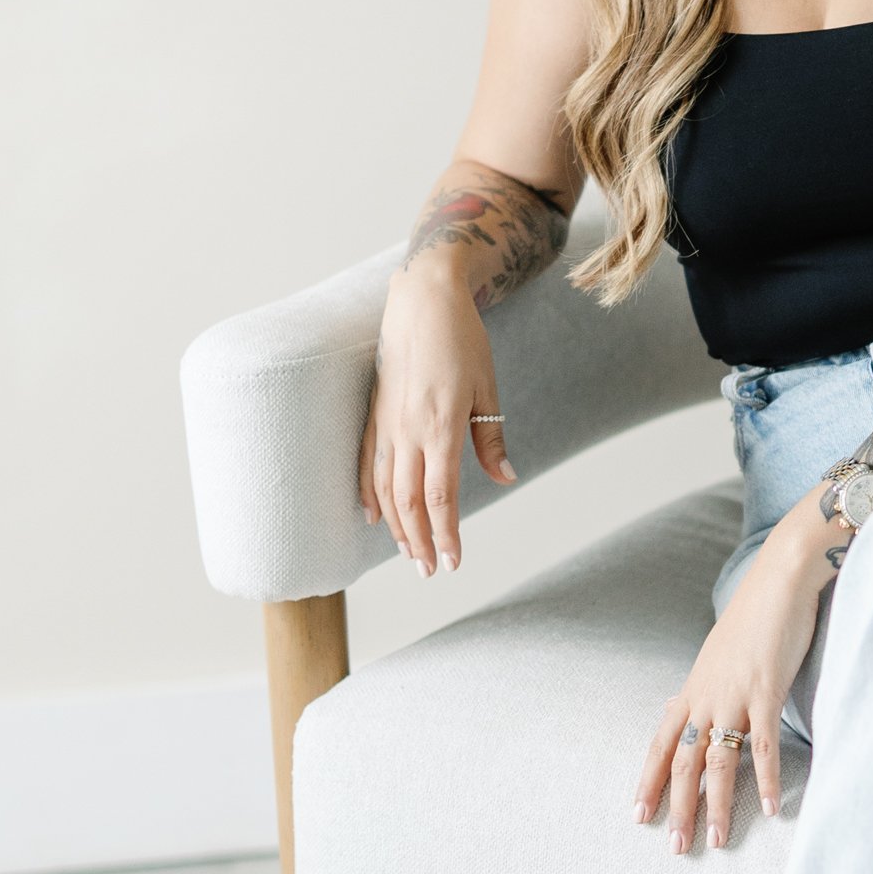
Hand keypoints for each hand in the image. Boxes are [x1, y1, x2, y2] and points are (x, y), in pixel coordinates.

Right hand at [360, 263, 515, 574]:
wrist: (422, 301)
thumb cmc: (462, 341)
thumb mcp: (487, 389)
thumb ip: (491, 439)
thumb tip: (505, 479)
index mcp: (441, 427)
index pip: (439, 497)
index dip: (445, 534)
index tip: (452, 563)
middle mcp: (408, 432)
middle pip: (407, 502)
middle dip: (418, 542)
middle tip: (428, 573)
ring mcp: (386, 424)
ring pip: (383, 489)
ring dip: (395, 526)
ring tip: (407, 554)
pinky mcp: (374, 415)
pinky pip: (367, 464)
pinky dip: (368, 494)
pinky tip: (372, 517)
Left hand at [635, 499, 835, 850]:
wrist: (780, 579)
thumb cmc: (755, 614)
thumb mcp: (720, 652)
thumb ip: (707, 684)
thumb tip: (689, 705)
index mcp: (693, 687)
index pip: (660, 742)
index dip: (648, 780)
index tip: (639, 814)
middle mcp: (706, 696)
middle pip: (683, 761)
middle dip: (678, 806)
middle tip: (675, 846)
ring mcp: (734, 695)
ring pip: (719, 761)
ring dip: (717, 804)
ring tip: (718, 839)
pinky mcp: (766, 691)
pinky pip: (764, 745)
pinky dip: (768, 779)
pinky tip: (772, 807)